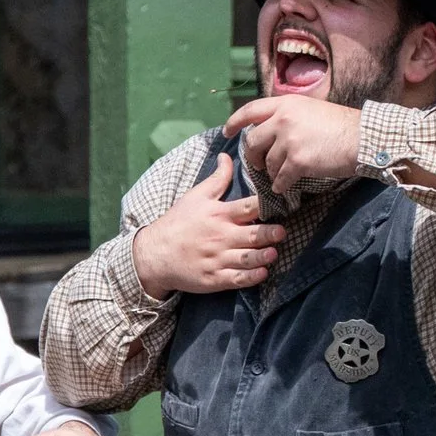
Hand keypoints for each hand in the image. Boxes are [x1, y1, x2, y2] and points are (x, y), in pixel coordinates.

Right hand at [129, 155, 284, 296]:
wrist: (154, 254)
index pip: (248, 207)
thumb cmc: (178, 223)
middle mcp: (220, 237)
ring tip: (273, 253)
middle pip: (252, 234)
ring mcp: (217, 259)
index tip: (281, 204)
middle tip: (281, 232)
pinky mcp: (214, 279)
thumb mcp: (195, 196)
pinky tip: (262, 273)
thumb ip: (217, 179)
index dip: (266, 205)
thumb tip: (227, 156)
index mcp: (219, 214)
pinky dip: (251, 277)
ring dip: (263, 256)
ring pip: (247, 258)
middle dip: (270, 233)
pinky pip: (236, 279)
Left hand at [226, 95, 361, 193]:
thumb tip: (271, 130)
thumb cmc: (342, 125)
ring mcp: (289, 140)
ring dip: (273, 172)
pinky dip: (280, 185)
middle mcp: (283, 119)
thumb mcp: (311, 110)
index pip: (251, 110)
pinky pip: (279, 179)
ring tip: (283, 174)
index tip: (227, 131)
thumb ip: (289, 116)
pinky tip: (285, 186)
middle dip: (252, 156)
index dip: (235, 121)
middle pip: (253, 141)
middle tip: (257, 164)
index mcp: (286, 103)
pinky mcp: (297, 161)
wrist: (363, 138)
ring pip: (267, 163)